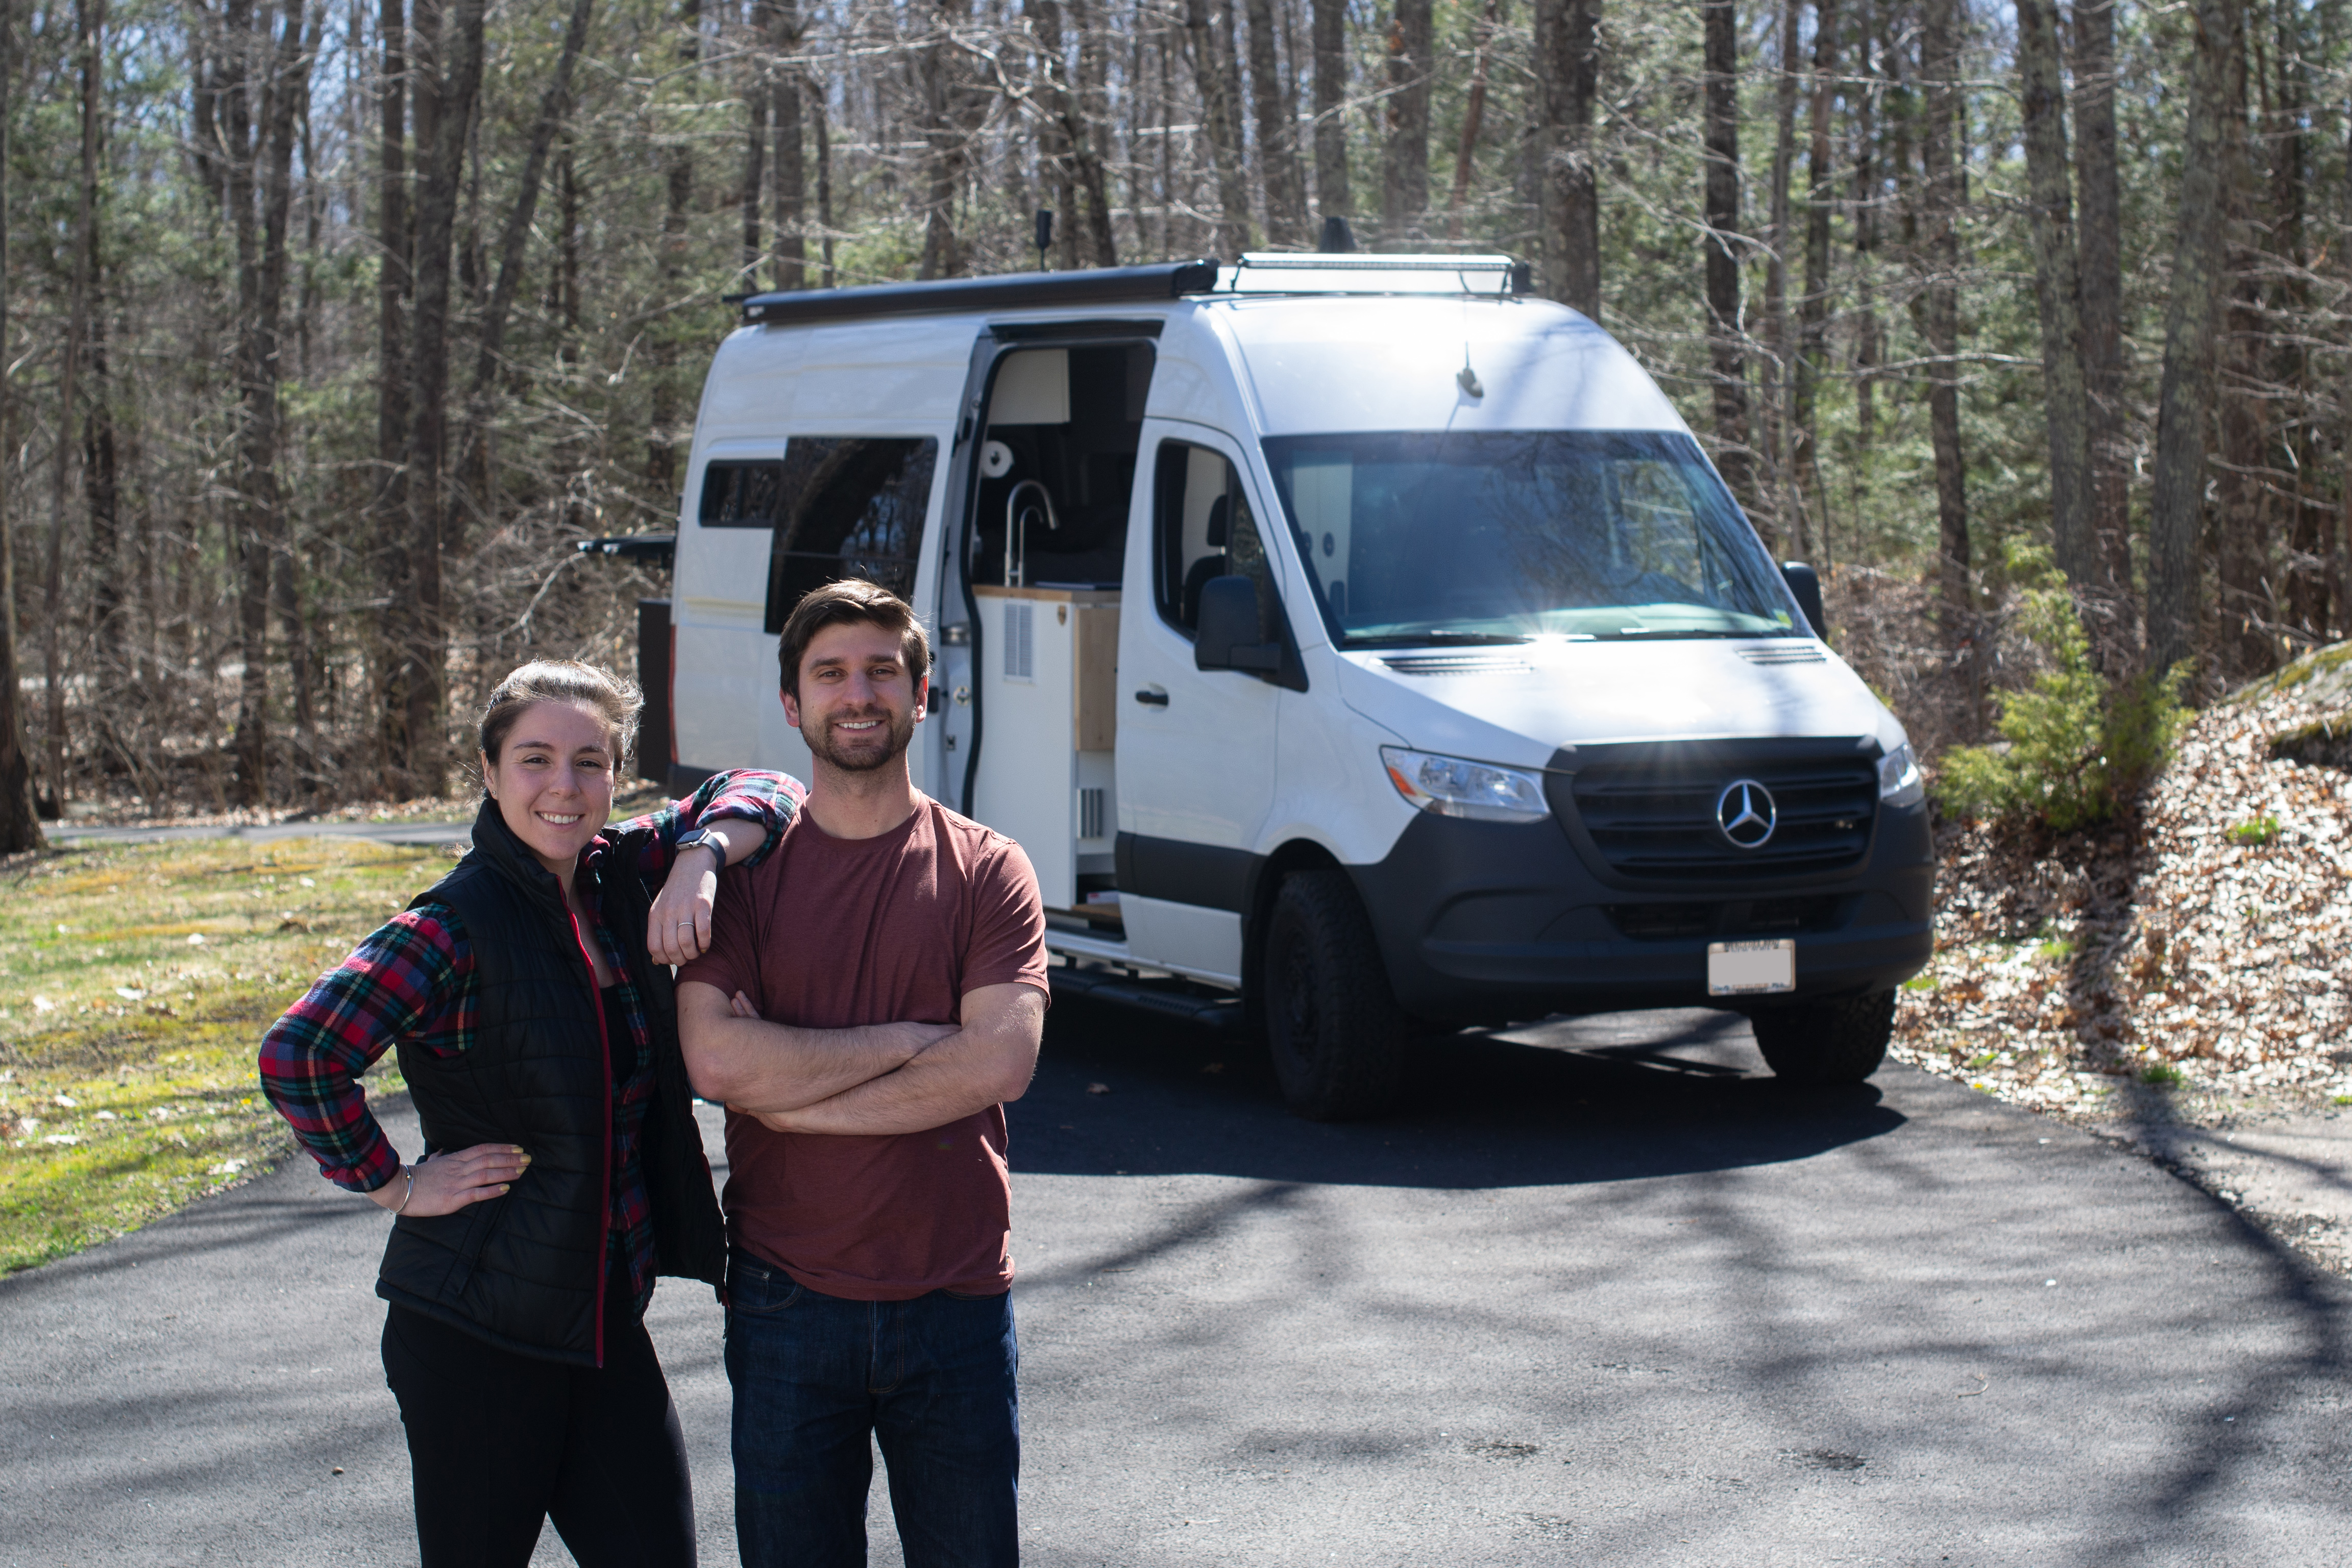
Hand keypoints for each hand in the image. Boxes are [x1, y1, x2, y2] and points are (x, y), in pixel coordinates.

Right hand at [368, 1144, 528, 1217]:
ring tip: (522, 1170)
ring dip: (506, 1172)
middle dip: (510, 1159)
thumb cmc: (415, 1177)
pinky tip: (506, 1188)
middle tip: (528, 1158)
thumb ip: (439, 1157)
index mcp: (455, 1159)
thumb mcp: (430, 1163)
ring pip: (486, 1174)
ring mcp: (456, 1184)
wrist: (399, 1189)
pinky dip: (492, 1191)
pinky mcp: (452, 1199)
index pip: (483, 1149)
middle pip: (489, 1160)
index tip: (517, 1148)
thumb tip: (442, 1151)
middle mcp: (459, 1169)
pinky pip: (476, 1193)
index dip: (502, 1148)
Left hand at [647, 842, 723, 964]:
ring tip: (697, 951)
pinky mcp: (703, 903)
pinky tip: (705, 943)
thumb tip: (656, 961)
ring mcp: (685, 907)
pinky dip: (705, 943)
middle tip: (687, 957)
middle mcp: (668, 912)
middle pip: (671, 947)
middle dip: (681, 959)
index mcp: (655, 914)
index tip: (673, 959)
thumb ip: (658, 933)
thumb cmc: (677, 891)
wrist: (692, 864)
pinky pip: (703, 931)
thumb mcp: (661, 909)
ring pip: (686, 942)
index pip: (654, 947)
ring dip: (693, 953)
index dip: (664, 959)